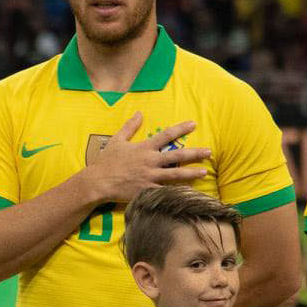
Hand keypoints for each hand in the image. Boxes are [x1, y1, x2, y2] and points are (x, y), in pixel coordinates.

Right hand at [81, 113, 211, 203]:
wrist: (97, 182)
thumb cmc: (106, 161)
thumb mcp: (117, 140)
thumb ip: (130, 126)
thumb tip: (139, 112)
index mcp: (144, 148)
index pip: (166, 135)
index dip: (180, 129)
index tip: (193, 124)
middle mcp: (150, 161)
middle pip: (177, 156)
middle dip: (194, 153)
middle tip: (209, 152)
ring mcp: (149, 177)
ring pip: (175, 175)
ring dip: (191, 173)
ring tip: (205, 172)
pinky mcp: (146, 190)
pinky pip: (165, 192)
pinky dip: (177, 192)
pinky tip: (189, 193)